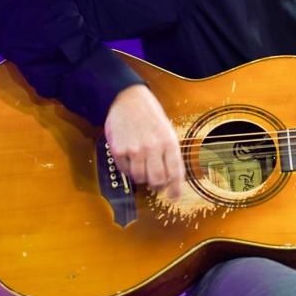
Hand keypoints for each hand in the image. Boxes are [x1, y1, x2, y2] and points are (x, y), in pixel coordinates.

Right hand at [104, 84, 185, 199]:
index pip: (175, 172)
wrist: (128, 99)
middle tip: (156, 183)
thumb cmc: (150, 115)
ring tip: (142, 167)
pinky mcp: (119, 150)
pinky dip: (128, 169)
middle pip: (157, 180)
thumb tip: (171, 178)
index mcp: (169, 141)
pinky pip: (125, 171)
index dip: (175, 188)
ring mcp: (135, 149)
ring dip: (142, 177)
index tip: (174, 196)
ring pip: (140, 178)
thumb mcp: (167, 130)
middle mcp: (153, 147)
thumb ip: (169, 153)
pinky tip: (131, 159)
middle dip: (158, 185)